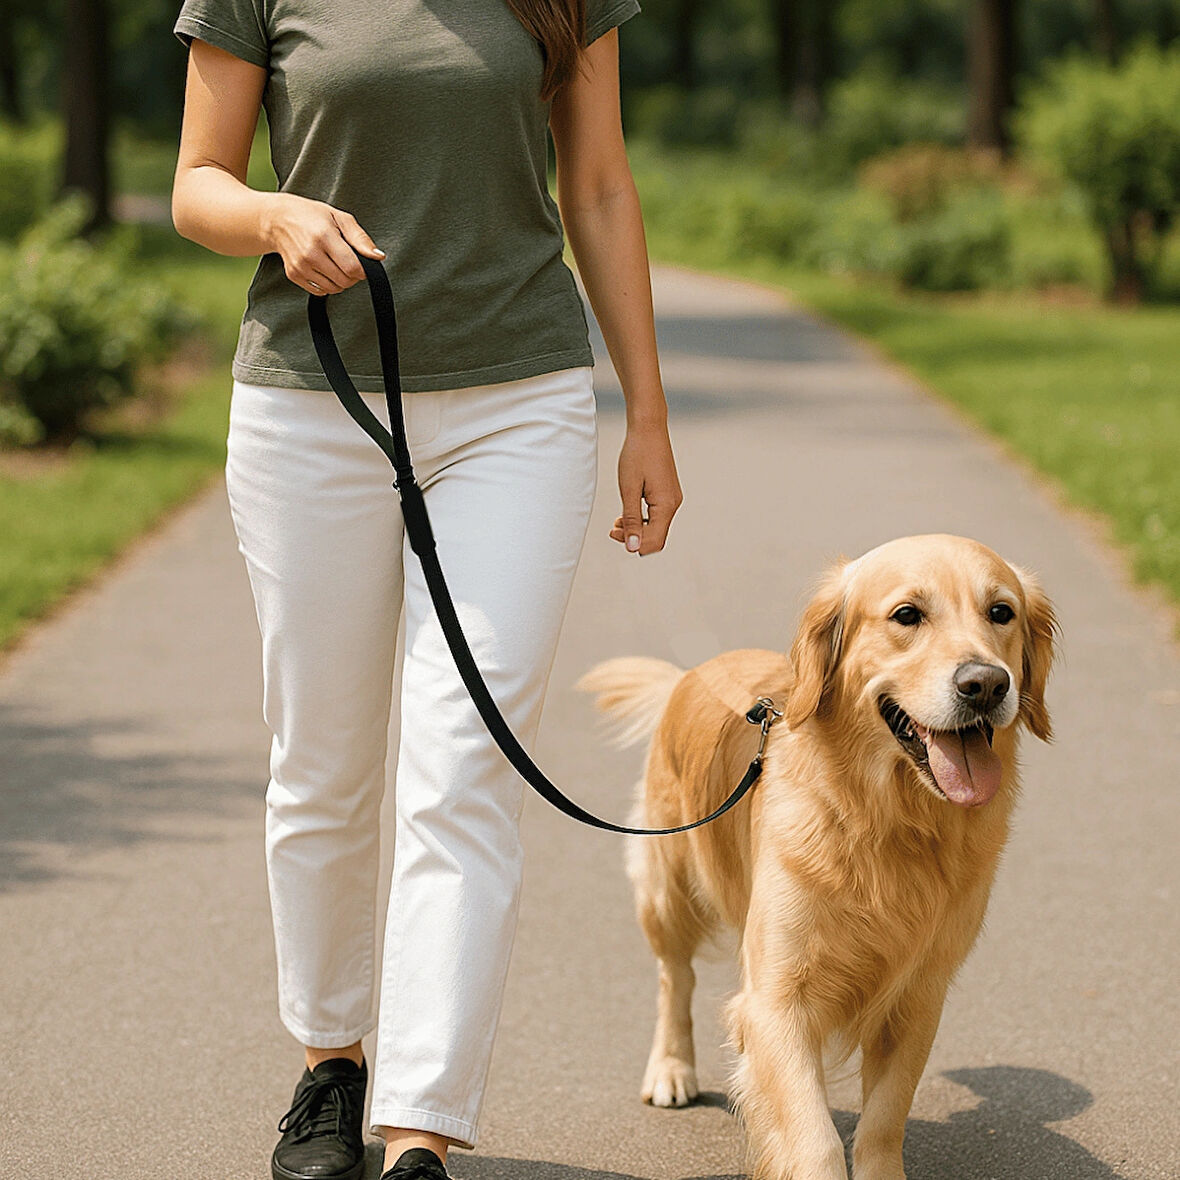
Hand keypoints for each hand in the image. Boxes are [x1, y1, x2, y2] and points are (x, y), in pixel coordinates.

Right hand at [263, 192, 385, 293]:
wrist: (277, 219)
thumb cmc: (311, 216)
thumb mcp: (339, 218)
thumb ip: (360, 238)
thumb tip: (378, 257)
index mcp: (324, 236)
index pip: (353, 268)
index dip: (363, 270)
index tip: (362, 264)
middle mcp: (310, 253)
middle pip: (345, 281)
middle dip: (352, 276)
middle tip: (348, 262)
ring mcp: (300, 266)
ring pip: (333, 289)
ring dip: (340, 281)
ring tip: (335, 264)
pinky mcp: (294, 275)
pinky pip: (320, 291)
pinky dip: (326, 285)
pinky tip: (323, 269)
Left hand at [611, 419, 682, 555]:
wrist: (648, 429)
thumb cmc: (637, 455)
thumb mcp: (629, 489)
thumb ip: (631, 520)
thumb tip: (633, 547)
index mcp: (666, 505)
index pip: (654, 541)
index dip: (634, 544)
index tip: (613, 533)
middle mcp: (674, 504)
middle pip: (656, 537)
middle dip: (635, 537)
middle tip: (613, 528)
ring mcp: (673, 498)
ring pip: (656, 527)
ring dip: (637, 528)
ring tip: (617, 521)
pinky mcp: (668, 493)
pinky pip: (657, 515)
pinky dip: (642, 518)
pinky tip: (627, 512)